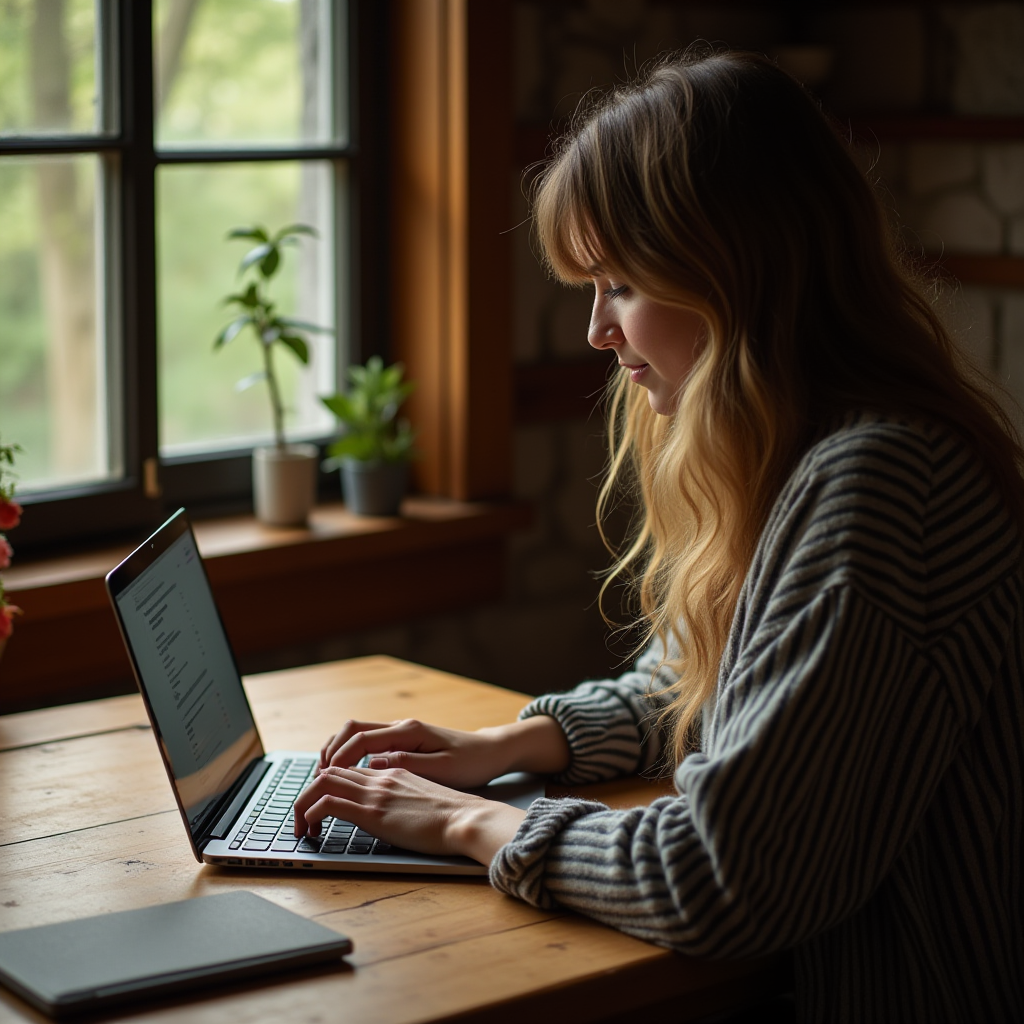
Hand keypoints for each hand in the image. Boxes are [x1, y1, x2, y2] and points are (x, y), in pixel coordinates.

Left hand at [292, 766, 526, 863]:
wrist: (467, 818)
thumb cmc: (454, 814)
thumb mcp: (425, 796)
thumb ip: (403, 794)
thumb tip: (390, 808)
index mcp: (393, 771)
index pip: (350, 769)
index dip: (329, 782)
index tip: (320, 803)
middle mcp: (381, 776)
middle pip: (331, 772)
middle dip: (309, 792)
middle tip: (302, 817)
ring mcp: (376, 792)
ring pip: (323, 783)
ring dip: (303, 803)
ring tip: (301, 828)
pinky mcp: (374, 812)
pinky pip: (329, 804)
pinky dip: (311, 813)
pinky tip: (311, 829)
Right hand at [317, 716, 570, 788]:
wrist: (493, 751)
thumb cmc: (472, 762)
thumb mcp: (443, 768)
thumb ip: (407, 764)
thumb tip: (373, 764)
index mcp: (409, 731)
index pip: (361, 739)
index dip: (339, 758)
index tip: (325, 779)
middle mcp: (401, 726)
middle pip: (352, 729)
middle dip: (331, 751)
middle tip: (318, 777)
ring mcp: (402, 732)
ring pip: (357, 732)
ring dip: (338, 750)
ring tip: (325, 775)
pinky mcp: (404, 740)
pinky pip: (368, 742)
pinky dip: (351, 753)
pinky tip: (348, 773)